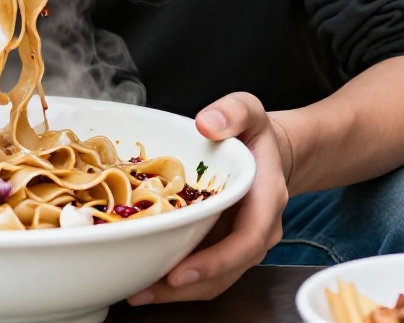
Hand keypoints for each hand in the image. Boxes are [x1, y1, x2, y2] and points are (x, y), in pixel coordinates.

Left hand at [127, 93, 290, 304]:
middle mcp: (257, 230)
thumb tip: (207, 123)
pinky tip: (145, 280)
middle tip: (143, 291)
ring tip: (136, 292)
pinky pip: (203, 271)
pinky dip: (176, 281)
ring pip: (213, 279)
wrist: (268, 153)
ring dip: (176, 292)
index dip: (214, 262)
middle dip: (184, 287)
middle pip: (225, 271)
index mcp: (266, 200)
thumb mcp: (249, 111)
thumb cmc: (255, 134)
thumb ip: (234, 112)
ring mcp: (239, 243)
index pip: (246, 241)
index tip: (179, 273)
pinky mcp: (222, 246)